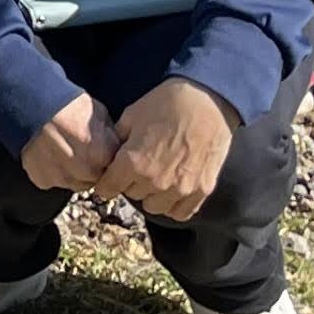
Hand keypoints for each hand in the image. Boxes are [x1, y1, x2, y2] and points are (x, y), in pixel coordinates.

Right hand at [20, 89, 114, 193]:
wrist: (33, 103)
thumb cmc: (68, 105)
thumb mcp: (100, 114)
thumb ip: (111, 137)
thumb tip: (116, 148)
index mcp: (102, 156)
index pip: (113, 170)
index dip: (106, 159)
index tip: (99, 150)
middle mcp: (84, 172)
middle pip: (93, 179)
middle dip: (90, 168)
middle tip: (80, 149)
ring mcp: (62, 178)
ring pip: (74, 184)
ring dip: (72, 173)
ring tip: (64, 151)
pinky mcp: (42, 179)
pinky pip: (52, 182)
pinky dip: (52, 172)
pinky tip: (49, 154)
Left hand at [96, 76, 238, 219]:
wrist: (206, 100)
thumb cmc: (167, 103)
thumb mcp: (132, 115)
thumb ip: (118, 139)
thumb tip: (111, 153)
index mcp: (133, 163)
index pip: (108, 188)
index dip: (106, 182)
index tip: (109, 178)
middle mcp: (155, 181)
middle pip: (132, 195)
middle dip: (130, 183)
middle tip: (138, 168)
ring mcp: (180, 189)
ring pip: (154, 207)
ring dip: (151, 195)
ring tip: (156, 178)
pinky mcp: (202, 190)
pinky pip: (180, 213)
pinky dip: (174, 205)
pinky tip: (173, 191)